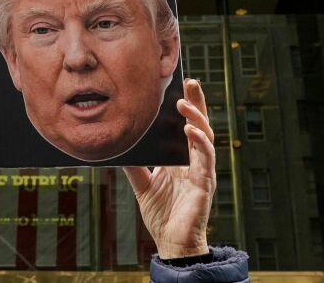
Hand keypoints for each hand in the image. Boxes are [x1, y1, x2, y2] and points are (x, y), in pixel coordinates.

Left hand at [123, 78, 214, 258]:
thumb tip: (117, 145)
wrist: (171, 242)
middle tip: (190, 81)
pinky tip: (191, 131)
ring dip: (197, 119)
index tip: (179, 83)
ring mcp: (202, 170)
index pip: (186, 125)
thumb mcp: (142, 183)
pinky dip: (200, 143)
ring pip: (206, 137)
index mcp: (181, 157)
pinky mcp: (205, 183)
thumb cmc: (162, 213)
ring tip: (184, 104)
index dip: (186, 105)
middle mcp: (194, 160)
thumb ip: (134, 165)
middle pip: (199, 124)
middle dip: (197, 102)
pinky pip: (206, 159)